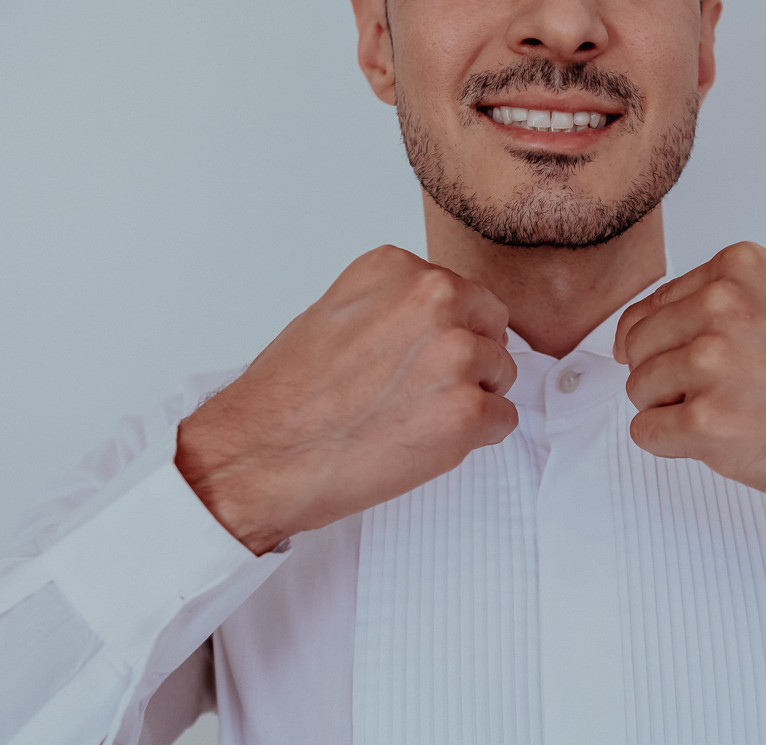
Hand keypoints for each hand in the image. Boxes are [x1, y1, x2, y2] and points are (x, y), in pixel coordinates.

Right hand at [176, 245, 517, 554]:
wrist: (262, 454)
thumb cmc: (290, 396)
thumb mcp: (337, 312)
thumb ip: (396, 305)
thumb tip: (442, 321)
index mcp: (399, 269)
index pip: (465, 295)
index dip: (447, 333)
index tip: (415, 359)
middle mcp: (433, 300)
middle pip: (492, 329)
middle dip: (468, 361)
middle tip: (417, 393)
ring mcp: (454, 355)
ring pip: (501, 376)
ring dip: (470, 401)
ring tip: (412, 418)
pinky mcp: (467, 412)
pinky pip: (504, 420)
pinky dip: (474, 438)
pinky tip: (423, 442)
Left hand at [614, 242, 765, 547]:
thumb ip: (714, 307)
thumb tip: (634, 333)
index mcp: (738, 269)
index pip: (650, 306)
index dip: (665, 347)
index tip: (699, 364)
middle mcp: (721, 305)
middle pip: (637, 348)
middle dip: (666, 379)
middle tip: (723, 397)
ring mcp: (711, 362)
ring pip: (639, 390)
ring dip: (674, 413)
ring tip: (734, 416)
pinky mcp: (706, 420)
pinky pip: (646, 433)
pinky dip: (675, 446)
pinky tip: (726, 441)